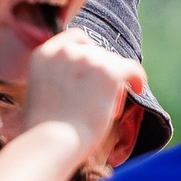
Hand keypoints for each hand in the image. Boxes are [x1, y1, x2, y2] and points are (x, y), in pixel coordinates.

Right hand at [15, 32, 144, 155]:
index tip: (96, 67)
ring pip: (113, 63)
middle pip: (97, 53)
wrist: (52, 142)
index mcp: (44, 54)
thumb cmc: (45, 130)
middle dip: (101, 74)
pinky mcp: (108, 72)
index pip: (76, 38)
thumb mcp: (42, 93)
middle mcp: (66, 51)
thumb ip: (58, 77)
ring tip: (107, 109)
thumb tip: (86, 78)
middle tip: (98, 100)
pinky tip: (138, 88)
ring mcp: (88, 59)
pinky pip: (131, 68)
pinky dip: (137, 78)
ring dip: (114, 83)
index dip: (91, 51)